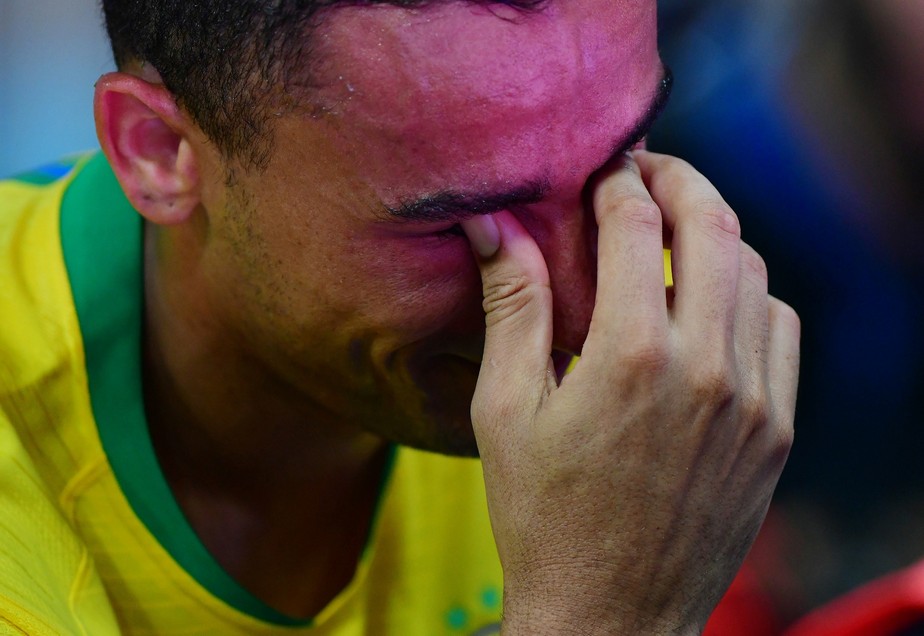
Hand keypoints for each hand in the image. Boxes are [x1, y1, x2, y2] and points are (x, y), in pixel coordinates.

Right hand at [460, 150, 799, 634]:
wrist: (611, 615)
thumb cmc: (543, 517)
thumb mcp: (506, 410)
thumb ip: (511, 307)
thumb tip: (494, 225)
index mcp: (631, 356)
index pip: (635, 224)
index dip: (616, 180)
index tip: (602, 166)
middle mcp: (706, 366)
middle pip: (714, 226)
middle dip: (679, 180)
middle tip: (647, 170)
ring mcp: (752, 400)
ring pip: (755, 272)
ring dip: (716, 235)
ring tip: (674, 234)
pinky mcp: (775, 431)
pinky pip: (781, 329)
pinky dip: (751, 294)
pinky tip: (711, 303)